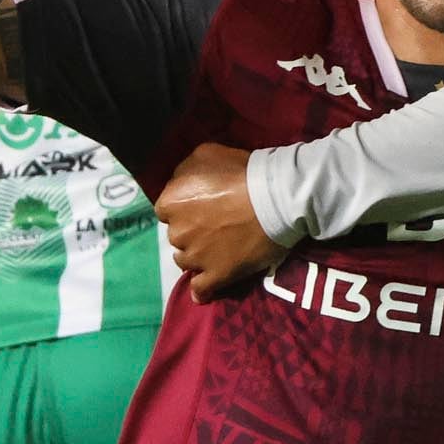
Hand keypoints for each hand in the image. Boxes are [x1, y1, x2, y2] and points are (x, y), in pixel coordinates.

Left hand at [157, 140, 285, 298]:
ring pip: (186, 261)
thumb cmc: (242, 172)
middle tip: (216, 224)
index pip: (167, 210)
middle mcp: (177, 232)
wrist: (277, 198)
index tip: (202, 206)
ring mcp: (196, 257)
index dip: (184, 208)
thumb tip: (179, 186)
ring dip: (197, 255)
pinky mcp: (216, 276)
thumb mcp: (205, 154)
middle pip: (177, 236)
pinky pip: (200, 289)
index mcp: (170, 203)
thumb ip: (184, 172)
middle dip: (192, 231)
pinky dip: (202, 289)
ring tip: (219, 248)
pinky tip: (207, 286)